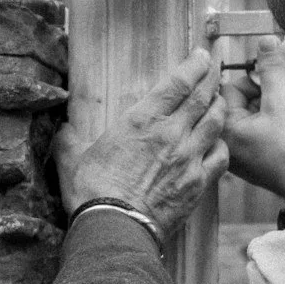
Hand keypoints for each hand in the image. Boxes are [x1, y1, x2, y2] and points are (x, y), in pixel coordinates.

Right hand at [57, 48, 229, 235]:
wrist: (114, 227)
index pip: (178, 83)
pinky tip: (217, 144)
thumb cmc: (92, 192)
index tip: (201, 56)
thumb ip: (70, 140)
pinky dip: (222, 145)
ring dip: (220, 108)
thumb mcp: (73, 158)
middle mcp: (171, 133)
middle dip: (212, 79)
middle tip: (216, 69)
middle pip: (203, 97)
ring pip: (216, 123)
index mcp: (142, 120)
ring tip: (219, 101)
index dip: (194, 65)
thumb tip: (62, 131)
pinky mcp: (198, 183)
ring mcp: (189, 158)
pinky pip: (221, 157)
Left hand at [220, 38, 284, 202]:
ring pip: (262, 112)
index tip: (276, 70)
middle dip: (277, 89)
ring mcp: (244, 152)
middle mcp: (229, 142)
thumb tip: (265, 41)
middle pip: (247, 99)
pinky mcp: (260, 158)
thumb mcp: (283, 99)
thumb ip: (271, 68)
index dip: (257, 77)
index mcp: (225, 128)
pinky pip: (268, 128)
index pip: (230, 87)